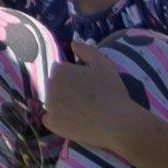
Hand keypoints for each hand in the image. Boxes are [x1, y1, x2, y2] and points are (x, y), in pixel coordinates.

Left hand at [39, 50, 165, 164]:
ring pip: (52, 102)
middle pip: (55, 86)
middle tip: (85, 98)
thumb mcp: (102, 64)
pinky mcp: (52, 124)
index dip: (73, 77)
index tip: (86, 84)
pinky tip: (73, 120)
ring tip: (82, 110)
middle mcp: (49, 87)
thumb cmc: (111, 91)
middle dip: (66, 89)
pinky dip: (58, 120)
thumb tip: (73, 43)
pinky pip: (50, 119)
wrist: (118, 123)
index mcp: (59, 71)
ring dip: (62, 104)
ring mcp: (49, 107)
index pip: (60, 70)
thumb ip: (86, 50)